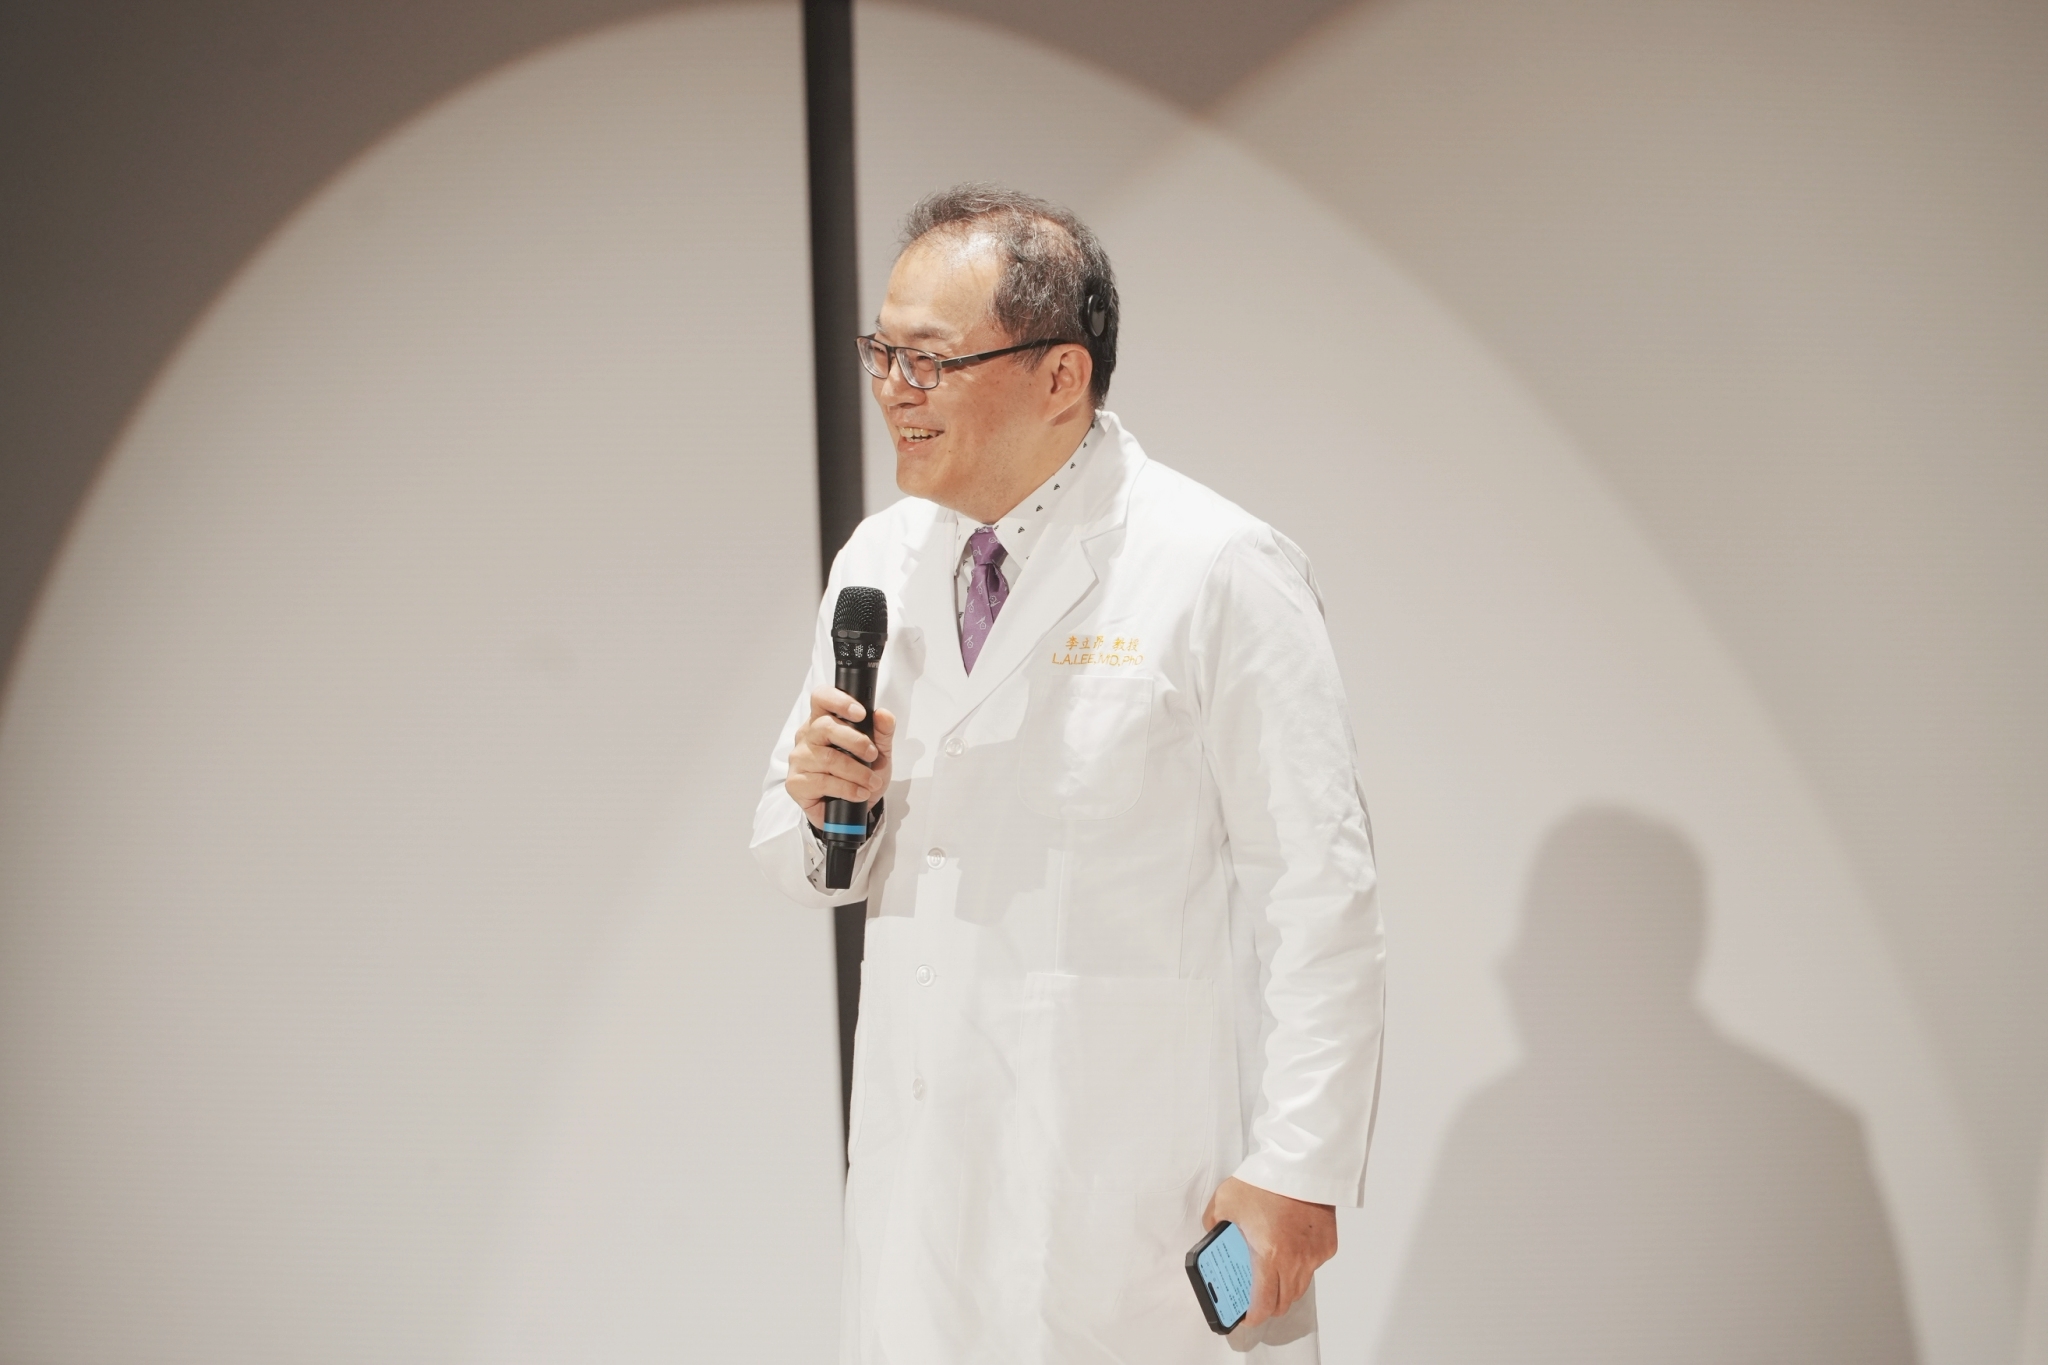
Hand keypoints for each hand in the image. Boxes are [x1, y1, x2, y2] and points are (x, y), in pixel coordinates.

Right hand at [785, 686, 895, 828]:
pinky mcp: (796, 783)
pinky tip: (859, 793)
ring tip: (872, 781)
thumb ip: (883, 732)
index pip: (821, 698)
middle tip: (872, 755)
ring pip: (827, 758)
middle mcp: (807, 737)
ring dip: (857, 772)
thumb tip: (883, 714)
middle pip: (825, 727)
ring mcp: (799, 759)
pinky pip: (822, 782)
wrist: (855, 809)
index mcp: (823, 720)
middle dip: (855, 741)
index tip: (860, 713)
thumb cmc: (862, 774)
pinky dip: (847, 789)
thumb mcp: (880, 752)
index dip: (838, 701)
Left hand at [1202, 1177, 1336, 1327]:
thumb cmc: (1264, 1181)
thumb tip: (1213, 1236)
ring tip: (1271, 1276)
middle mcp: (1295, 1261)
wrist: (1299, 1163)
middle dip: (1269, 1305)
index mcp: (1268, 1256)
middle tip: (1256, 1297)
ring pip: (1301, 1286)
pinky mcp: (1327, 1245)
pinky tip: (1290, 1249)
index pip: (1263, 1304)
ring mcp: (1314, 1255)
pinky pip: (1313, 1266)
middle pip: (1284, 1301)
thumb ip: (1214, 1225)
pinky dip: (1302, 1265)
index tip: (1245, 1316)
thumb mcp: (1225, 1202)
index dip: (1253, 1316)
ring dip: (1285, 1288)